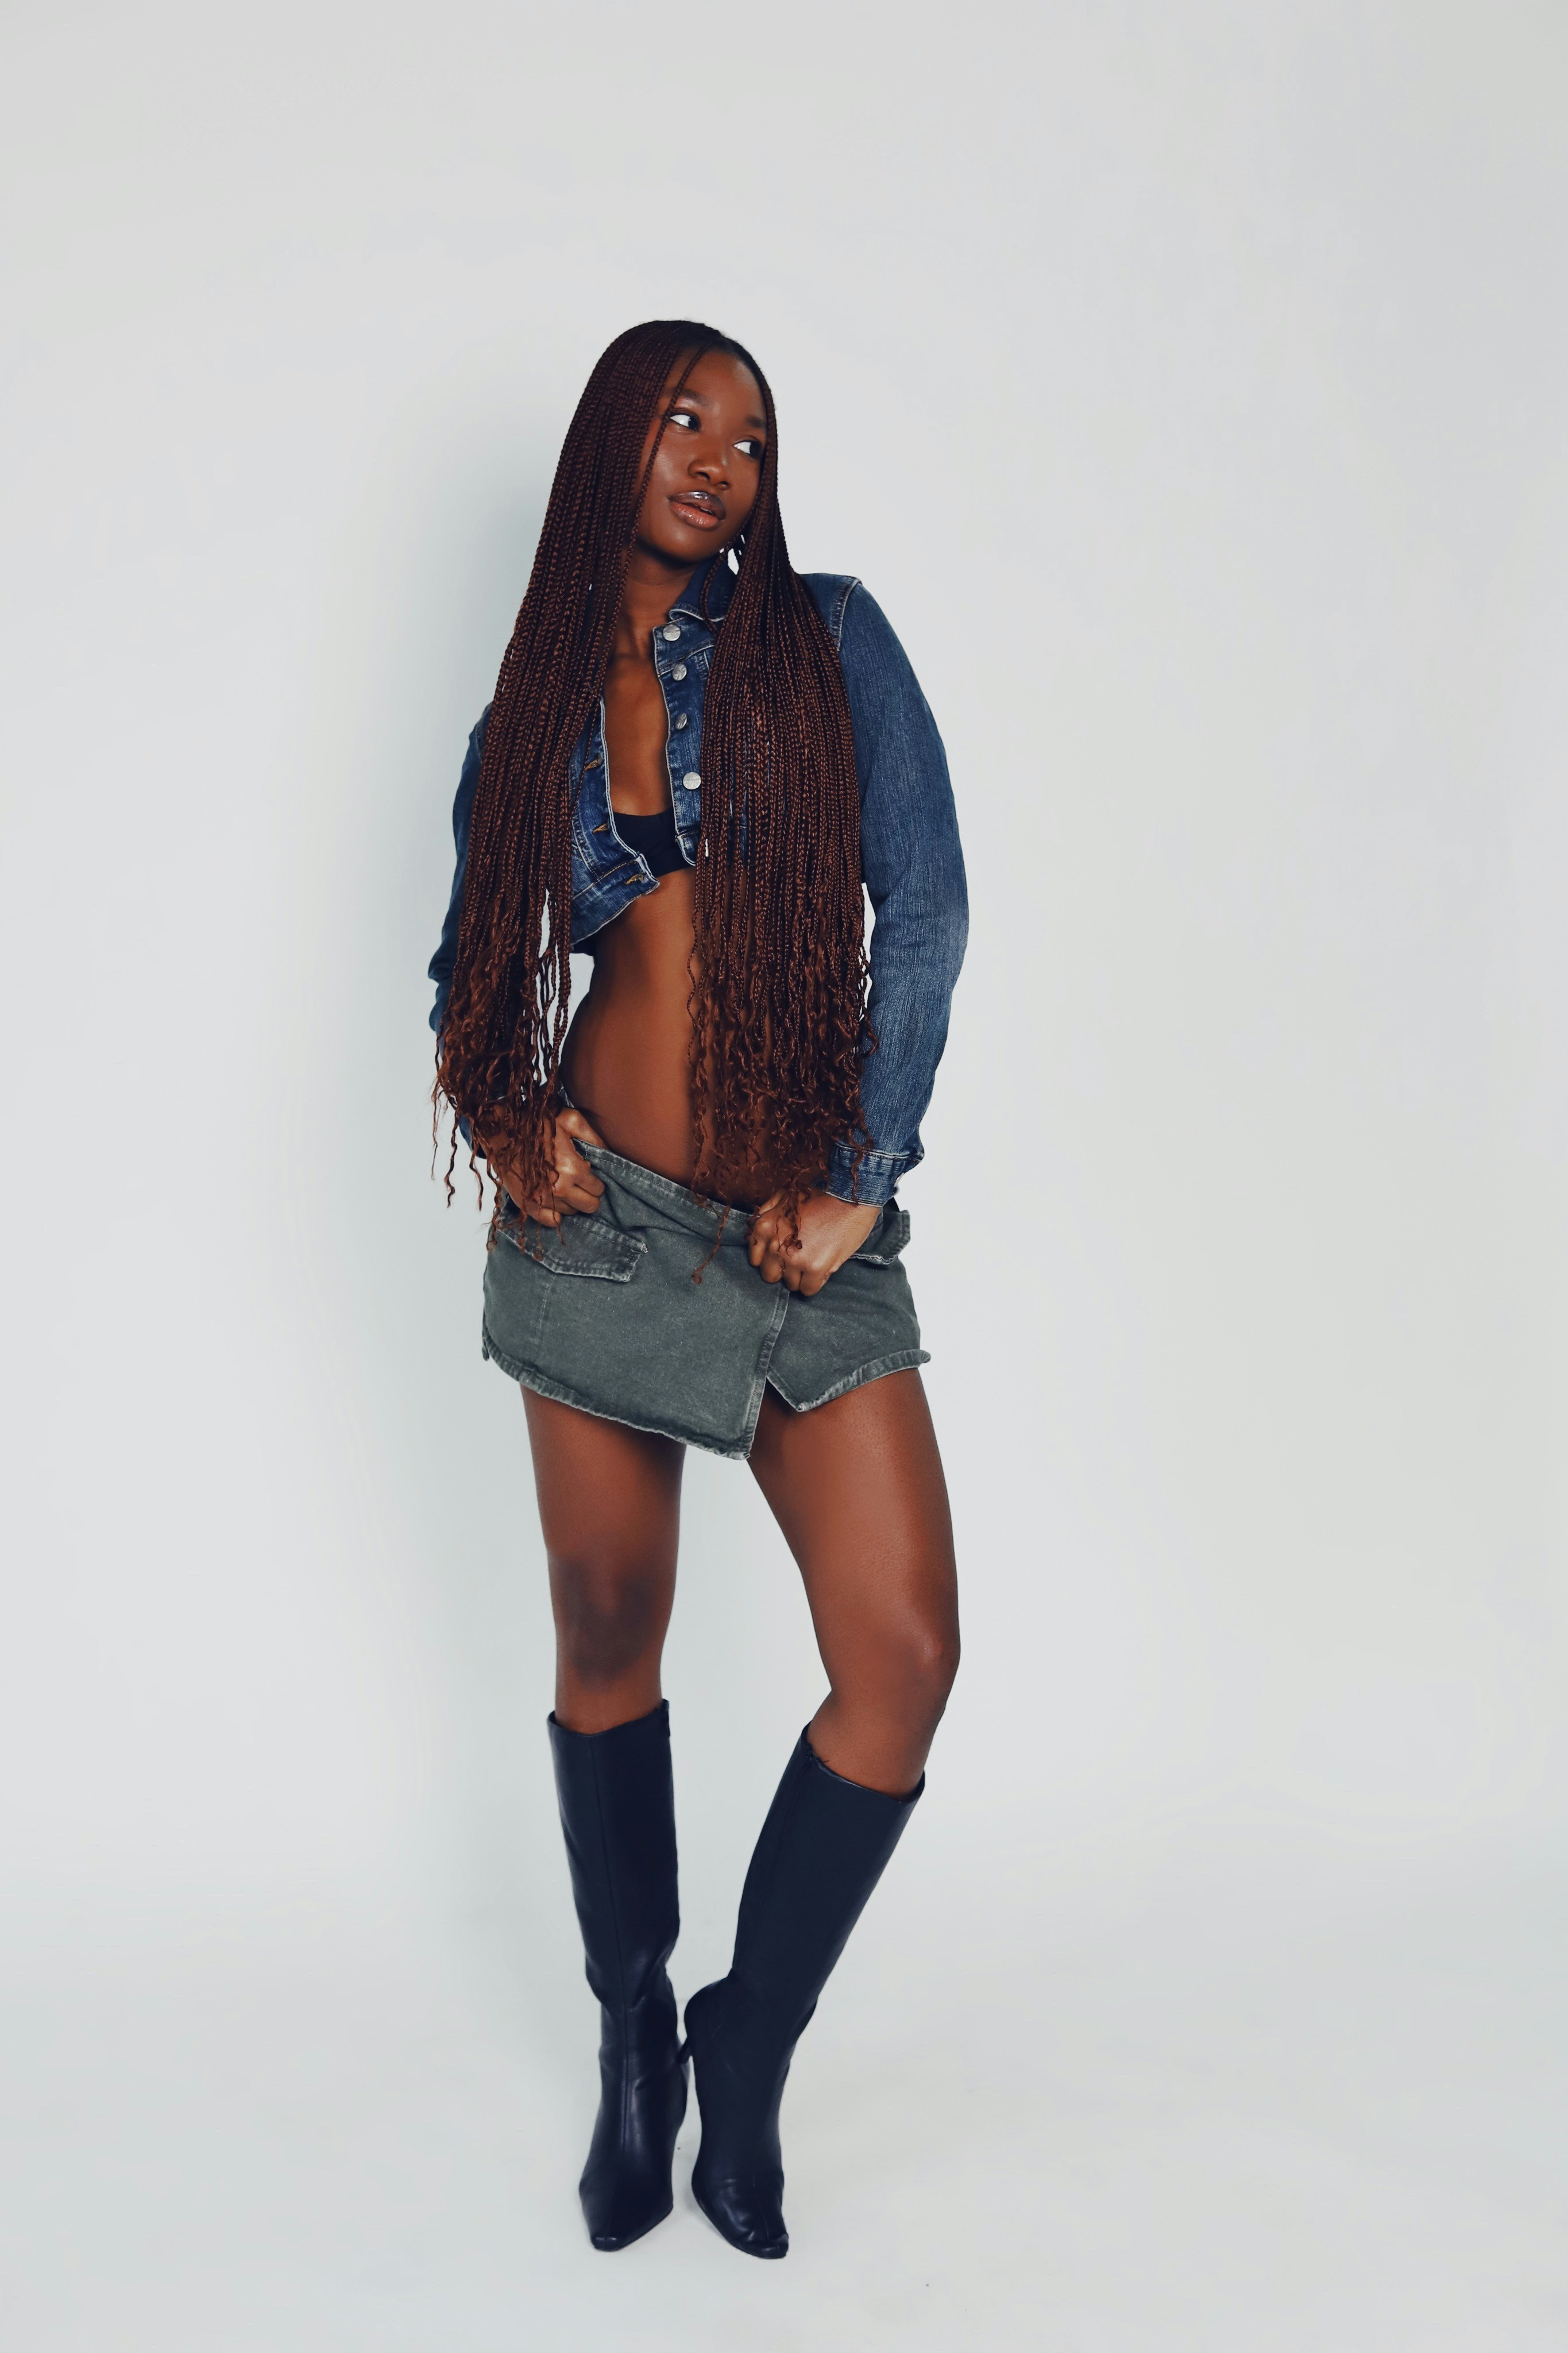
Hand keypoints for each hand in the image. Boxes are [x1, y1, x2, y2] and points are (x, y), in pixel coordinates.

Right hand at [491, 1107, 605, 1226]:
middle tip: (580, 1182)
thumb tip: (609, 1154)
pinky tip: (554, 1200)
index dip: (596, 1181)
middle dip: (589, 1194)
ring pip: (572, 1213)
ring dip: (572, 1202)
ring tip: (563, 1184)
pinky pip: (551, 1222)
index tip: (587, 1173)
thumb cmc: (536, 1125)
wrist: (501, 1132)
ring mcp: (543, 1200)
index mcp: (572, 1168)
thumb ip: (594, 1137)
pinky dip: (556, 1213)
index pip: (599, 1189)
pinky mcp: (528, 1206)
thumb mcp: (570, 1119)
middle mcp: (559, 1188)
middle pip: (590, 1206)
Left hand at [748, 1189, 880, 1296]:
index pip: (757, 1260)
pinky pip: (808, 1290)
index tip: (784, 1252)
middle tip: (799, 1259)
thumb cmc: (819, 1196)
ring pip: (791, 1284)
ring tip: (814, 1259)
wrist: (847, 1196)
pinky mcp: (814, 1268)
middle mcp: (774, 1245)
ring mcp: (794, 1258)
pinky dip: (815, 1283)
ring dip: (801, 1276)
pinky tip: (822, 1267)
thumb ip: (767, 1212)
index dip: (772, 1257)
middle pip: (771, 1276)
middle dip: (784, 1270)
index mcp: (764, 1228)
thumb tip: (760, 1228)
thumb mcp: (784, 1196)